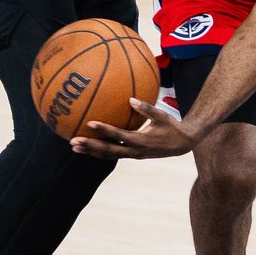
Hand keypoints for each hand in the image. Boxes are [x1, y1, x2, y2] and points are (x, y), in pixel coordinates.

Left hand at [71, 98, 200, 158]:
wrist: (182, 144)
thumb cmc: (172, 126)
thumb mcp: (162, 115)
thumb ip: (146, 108)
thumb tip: (130, 99)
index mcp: (141, 140)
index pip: (119, 135)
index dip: (104, 130)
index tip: (90, 123)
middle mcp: (134, 151)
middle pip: (108, 150)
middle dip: (90, 146)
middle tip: (73, 142)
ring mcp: (132, 155)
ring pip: (108, 155)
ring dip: (91, 152)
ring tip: (75, 147)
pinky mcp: (132, 155)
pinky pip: (113, 154)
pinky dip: (100, 151)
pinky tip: (90, 146)